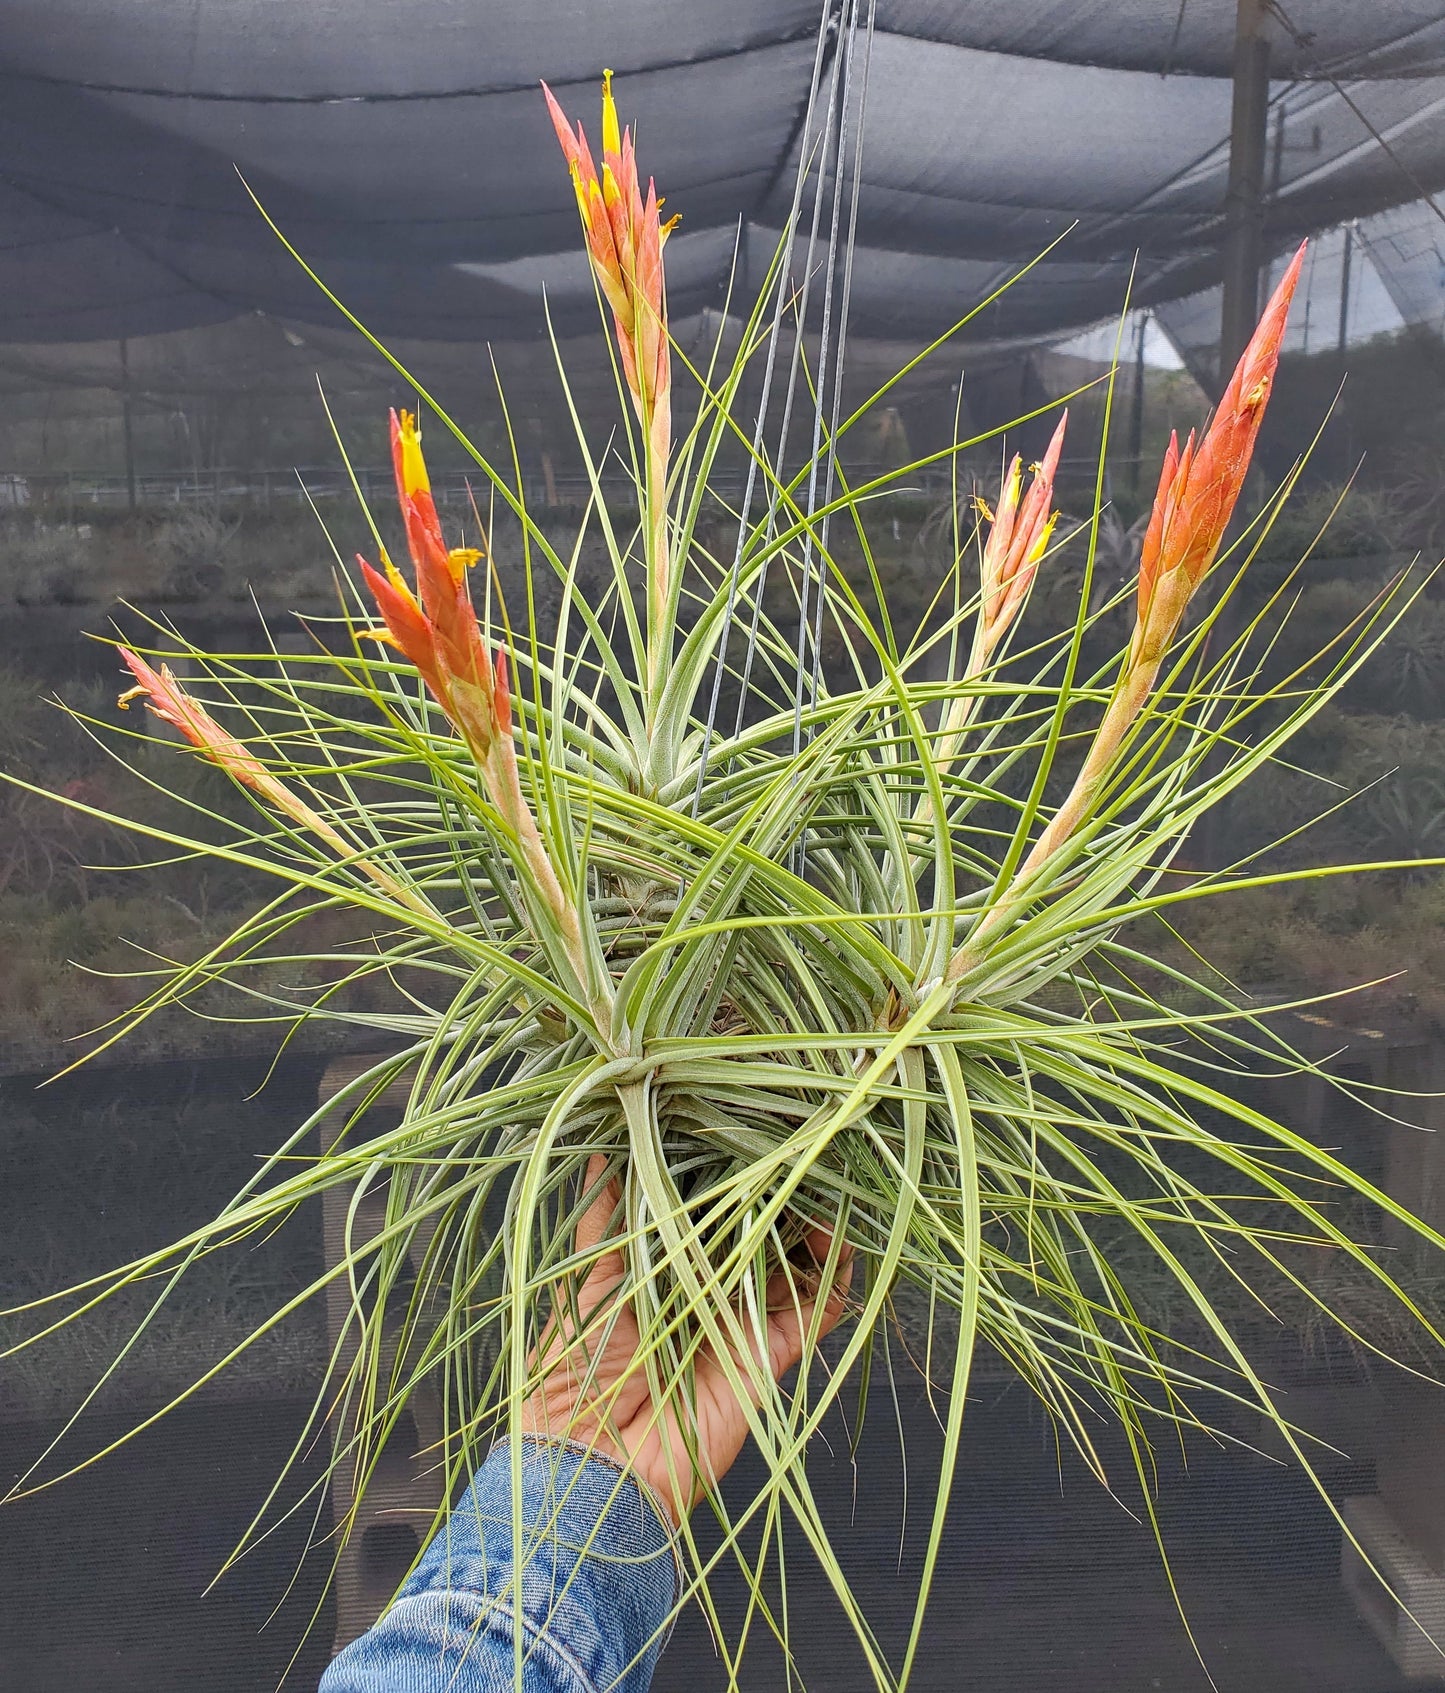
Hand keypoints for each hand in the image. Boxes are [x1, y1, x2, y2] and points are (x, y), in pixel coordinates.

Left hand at [522, 1155, 852, 1525]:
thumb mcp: (584, 1274)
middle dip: (779, 1185)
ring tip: (823, 1166)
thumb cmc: (573, 1366)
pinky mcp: (771, 1353)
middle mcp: (711, 1289)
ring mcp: (744, 1320)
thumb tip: (601, 1140)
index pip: (709, 1206)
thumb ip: (604, 1211)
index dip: (731, 1168)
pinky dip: (837, 1270)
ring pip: (798, 1259)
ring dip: (816, 1218)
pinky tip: (840, 1228)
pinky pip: (819, 1307)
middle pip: (760, 1228)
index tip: (744, 1119)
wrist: (589, 1461)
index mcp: (666, 1267)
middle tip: (795, 1134)